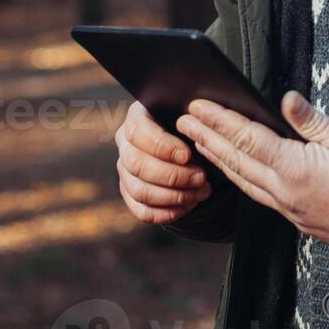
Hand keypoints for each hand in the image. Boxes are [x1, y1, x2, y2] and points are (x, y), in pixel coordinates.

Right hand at [115, 100, 213, 225]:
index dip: (161, 146)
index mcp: (137, 117)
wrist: (190, 146)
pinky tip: (190, 205)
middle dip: (172, 175)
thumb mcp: (194, 115)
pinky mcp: (131, 194)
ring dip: (174, 196)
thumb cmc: (192, 125)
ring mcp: (125, 171)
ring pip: (140, 190)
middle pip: (136, 164)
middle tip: (201, 177)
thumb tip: (203, 117)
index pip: (137, 131)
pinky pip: (143, 211)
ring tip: (201, 192)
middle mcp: (126, 144)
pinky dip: (168, 212)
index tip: (187, 155)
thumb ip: (196, 116)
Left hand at [176, 91, 328, 248]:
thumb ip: (311, 120)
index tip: (198, 106)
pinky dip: (236, 177)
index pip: (247, 139)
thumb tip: (285, 99)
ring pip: (241, 180)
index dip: (220, 120)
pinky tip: (229, 168)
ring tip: (197, 141)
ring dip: (216, 158)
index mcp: (295, 169)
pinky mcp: (292, 216)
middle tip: (183, 120)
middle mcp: (283, 191)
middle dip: (206, 138)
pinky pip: (254, 193)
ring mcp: (286, 207)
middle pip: (235, 160)